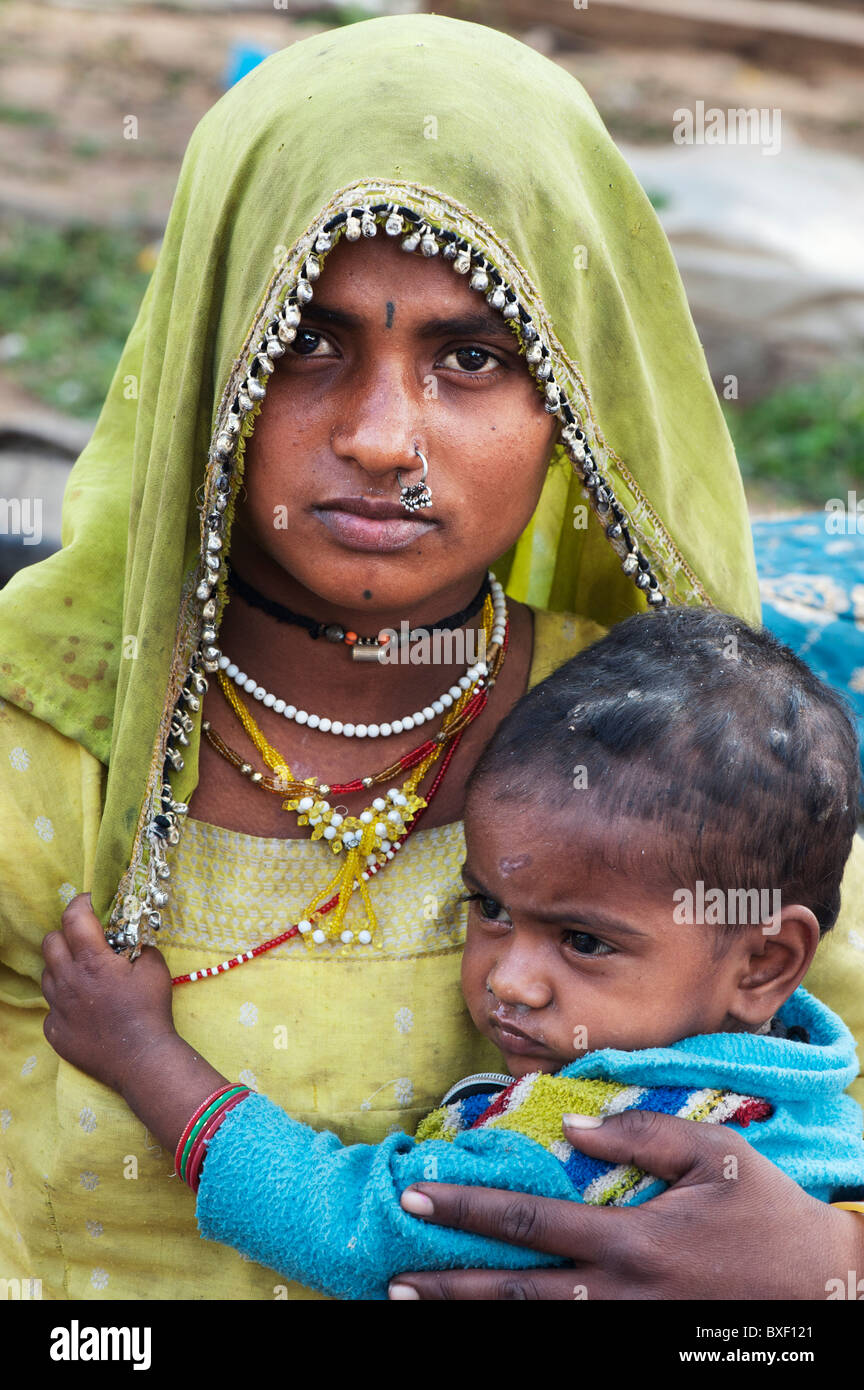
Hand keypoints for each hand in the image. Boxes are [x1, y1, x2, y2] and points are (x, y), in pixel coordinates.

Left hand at [41, 892, 176, 1096]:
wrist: (141, 1059)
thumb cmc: (150, 1011)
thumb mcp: (155, 969)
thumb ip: (142, 948)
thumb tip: (136, 942)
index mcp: (92, 961)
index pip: (73, 918)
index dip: (80, 903)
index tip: (89, 902)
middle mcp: (68, 980)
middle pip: (50, 942)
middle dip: (66, 934)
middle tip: (85, 940)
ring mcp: (57, 1008)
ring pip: (47, 975)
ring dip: (62, 967)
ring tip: (84, 976)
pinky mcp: (54, 1031)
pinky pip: (51, 1008)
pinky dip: (64, 1002)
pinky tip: (84, 1008)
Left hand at [389, 1109, 863, 1299]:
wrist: (825, 1292)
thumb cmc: (767, 1213)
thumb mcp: (715, 1153)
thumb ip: (639, 1136)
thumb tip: (571, 1129)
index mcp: (630, 1239)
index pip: (528, 1222)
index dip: (467, 1210)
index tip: (418, 1196)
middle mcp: (618, 1293)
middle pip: (514, 1292)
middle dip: (448, 1284)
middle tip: (394, 1275)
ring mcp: (628, 1332)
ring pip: (534, 1329)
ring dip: (472, 1319)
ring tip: (418, 1305)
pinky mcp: (642, 1349)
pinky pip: (571, 1346)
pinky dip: (525, 1337)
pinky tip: (492, 1326)